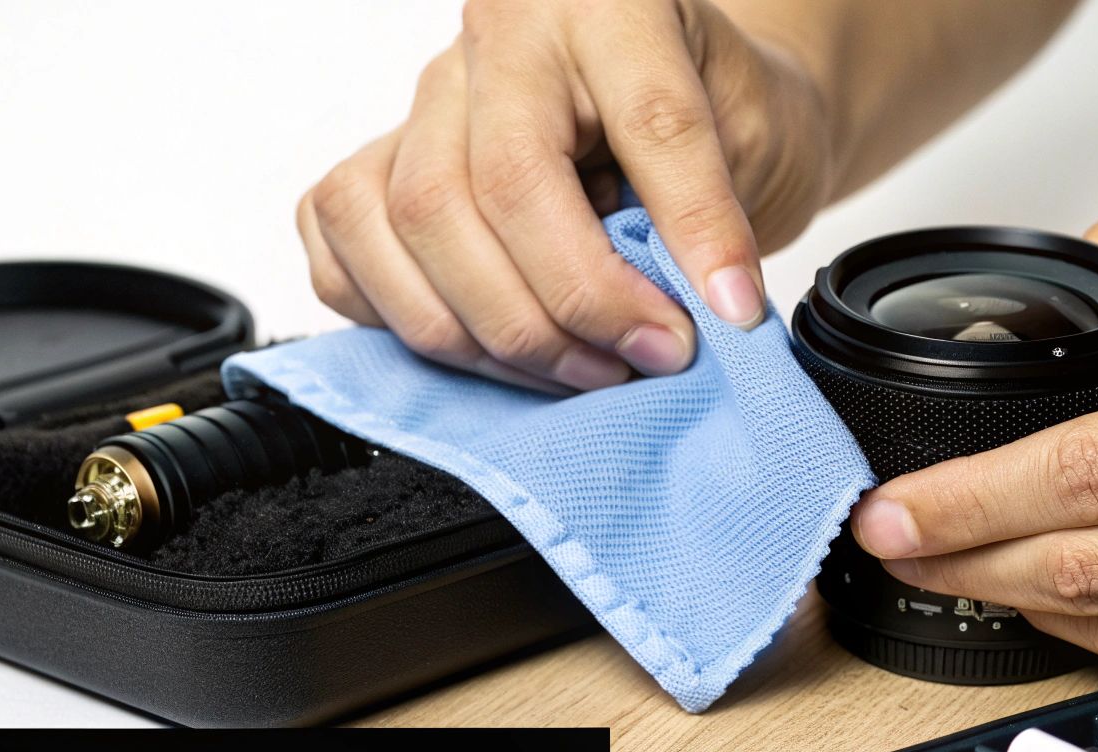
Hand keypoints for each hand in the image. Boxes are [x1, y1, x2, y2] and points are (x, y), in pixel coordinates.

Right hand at [297, 0, 833, 390]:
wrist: (680, 94)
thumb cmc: (717, 106)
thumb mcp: (755, 135)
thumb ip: (723, 209)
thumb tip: (708, 307)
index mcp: (605, 4)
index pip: (643, 121)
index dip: (690, 231)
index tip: (725, 313)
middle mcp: (496, 40)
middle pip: (488, 190)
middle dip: (569, 307)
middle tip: (644, 358)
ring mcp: (423, 101)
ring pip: (408, 226)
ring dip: (491, 333)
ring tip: (579, 369)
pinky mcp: (378, 161)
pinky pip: (343, 246)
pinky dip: (401, 319)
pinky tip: (484, 344)